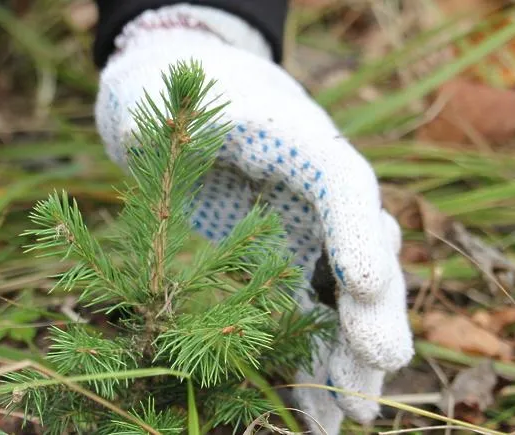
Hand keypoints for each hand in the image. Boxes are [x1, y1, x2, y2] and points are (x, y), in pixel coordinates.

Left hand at [94, 5, 413, 433]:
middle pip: (363, 250)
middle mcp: (318, 194)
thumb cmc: (188, 101)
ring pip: (343, 300)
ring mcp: (308, 235)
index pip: (340, 179)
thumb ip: (157, 122)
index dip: (354, 228)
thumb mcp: (167, 102)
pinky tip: (316, 413)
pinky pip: (307, 320)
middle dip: (373, 308)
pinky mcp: (287, 267)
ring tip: (355, 415)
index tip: (364, 280)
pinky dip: (312, 365)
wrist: (201, 105)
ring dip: (350, 358)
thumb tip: (133, 133)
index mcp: (297, 141)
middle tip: (381, 359)